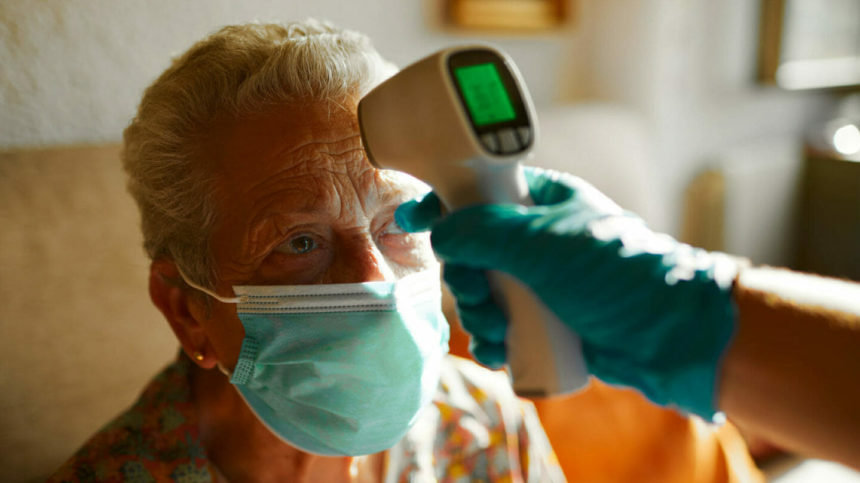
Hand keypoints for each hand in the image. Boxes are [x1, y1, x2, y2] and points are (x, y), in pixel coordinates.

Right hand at [396, 167, 741, 417]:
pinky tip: (501, 351)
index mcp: (541, 202)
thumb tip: (441, 233)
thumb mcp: (543, 243)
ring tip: (499, 331)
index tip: (411, 218)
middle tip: (478, 294)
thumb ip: (485, 232)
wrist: (672, 335)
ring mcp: (541, 282)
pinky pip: (502, 327)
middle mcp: (536, 240)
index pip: (478, 192)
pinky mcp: (546, 321)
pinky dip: (494, 341)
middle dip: (465, 280)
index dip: (443, 203)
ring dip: (479, 316)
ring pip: (483, 294)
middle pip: (471, 252)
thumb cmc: (616, 274)